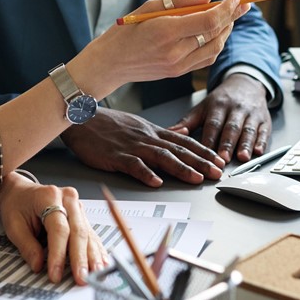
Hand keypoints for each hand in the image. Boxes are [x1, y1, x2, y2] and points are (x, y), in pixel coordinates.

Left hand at [0, 172, 107, 284]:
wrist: (21, 192)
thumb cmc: (18, 204)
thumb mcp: (14, 225)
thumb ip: (27, 246)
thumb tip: (38, 264)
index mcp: (50, 196)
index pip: (59, 229)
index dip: (59, 254)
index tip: (55, 273)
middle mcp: (68, 198)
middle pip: (78, 231)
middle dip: (80, 258)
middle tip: (80, 277)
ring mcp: (77, 206)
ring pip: (87, 233)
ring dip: (92, 256)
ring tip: (95, 273)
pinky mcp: (81, 215)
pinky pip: (90, 234)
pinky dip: (95, 250)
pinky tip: (100, 262)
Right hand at [60, 108, 225, 186]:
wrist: (80, 117)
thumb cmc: (107, 124)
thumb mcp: (138, 124)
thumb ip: (160, 132)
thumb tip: (182, 132)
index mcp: (152, 131)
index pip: (184, 141)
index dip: (204, 151)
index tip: (219, 160)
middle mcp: (147, 137)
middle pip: (178, 150)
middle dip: (201, 161)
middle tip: (217, 172)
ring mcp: (132, 146)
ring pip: (161, 157)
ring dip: (181, 168)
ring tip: (196, 178)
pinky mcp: (115, 156)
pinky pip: (133, 165)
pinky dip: (145, 173)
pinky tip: (156, 182)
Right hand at [69, 0, 250, 97]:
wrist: (109, 63)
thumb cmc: (126, 30)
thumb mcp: (149, 6)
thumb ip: (179, 0)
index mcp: (166, 31)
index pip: (208, 21)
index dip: (226, 9)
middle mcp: (175, 51)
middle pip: (216, 34)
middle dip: (232, 17)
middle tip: (241, 5)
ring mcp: (177, 66)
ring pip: (215, 49)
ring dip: (226, 31)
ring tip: (230, 17)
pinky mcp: (177, 73)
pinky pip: (206, 59)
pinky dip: (216, 45)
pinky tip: (217, 34)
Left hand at [168, 74, 271, 162]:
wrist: (245, 84)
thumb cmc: (221, 101)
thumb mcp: (202, 108)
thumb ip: (186, 122)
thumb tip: (168, 133)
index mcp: (217, 106)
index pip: (212, 124)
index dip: (209, 139)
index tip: (204, 154)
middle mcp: (235, 109)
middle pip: (230, 128)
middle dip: (227, 144)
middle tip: (223, 159)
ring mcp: (251, 114)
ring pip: (248, 129)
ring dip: (245, 144)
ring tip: (242, 157)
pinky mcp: (264, 120)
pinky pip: (264, 130)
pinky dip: (262, 141)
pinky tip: (259, 151)